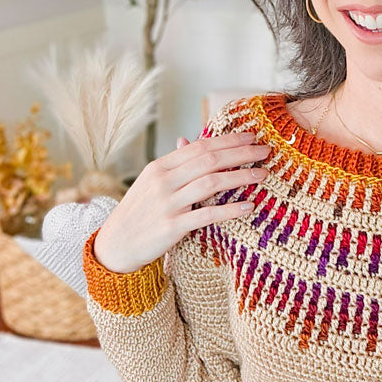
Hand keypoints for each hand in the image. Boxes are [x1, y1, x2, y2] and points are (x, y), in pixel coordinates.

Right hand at [93, 129, 270, 273]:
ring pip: (210, 182)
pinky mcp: (172, 227)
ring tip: (262, 174)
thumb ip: (173, 164)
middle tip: (265, 151)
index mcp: (160, 167)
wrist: (116, 244)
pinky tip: (248, 206)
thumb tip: (187, 139)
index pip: (200, 147)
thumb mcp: (151, 183)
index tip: (251, 137)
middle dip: (241, 153)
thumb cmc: (139, 212)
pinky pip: (207, 215)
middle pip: (209, 160)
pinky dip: (230, 209)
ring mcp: (167, 204)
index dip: (228, 140)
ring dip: (240, 177)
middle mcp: (163, 181)